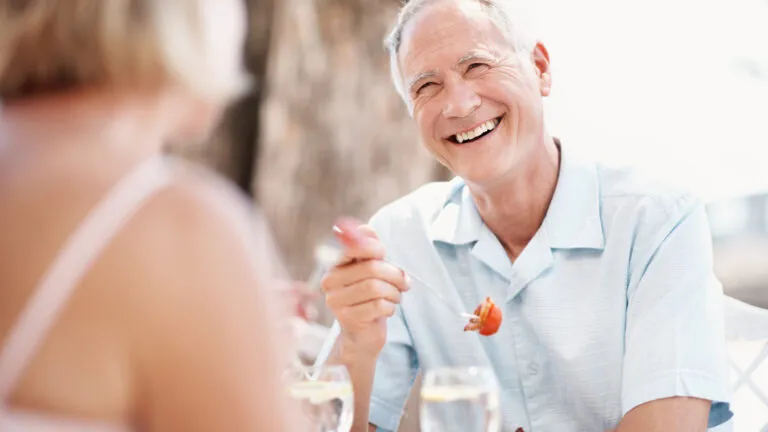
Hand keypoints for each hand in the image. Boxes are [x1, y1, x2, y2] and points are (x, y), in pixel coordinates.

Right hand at [321, 218, 408, 358]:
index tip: (384, 254)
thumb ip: (369, 248)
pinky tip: (387, 309)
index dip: (374, 247)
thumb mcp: (371, 270)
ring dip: (394, 293)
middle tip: (405, 282)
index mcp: (335, 265)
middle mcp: (330, 282)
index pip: (353, 247)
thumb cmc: (370, 298)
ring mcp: (336, 302)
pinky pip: (378, 306)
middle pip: (371, 269)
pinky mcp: (347, 319)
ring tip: (396, 296)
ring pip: (376, 288)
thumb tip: (366, 229)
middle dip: (395, 275)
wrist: (363, 334)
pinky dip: (390, 307)